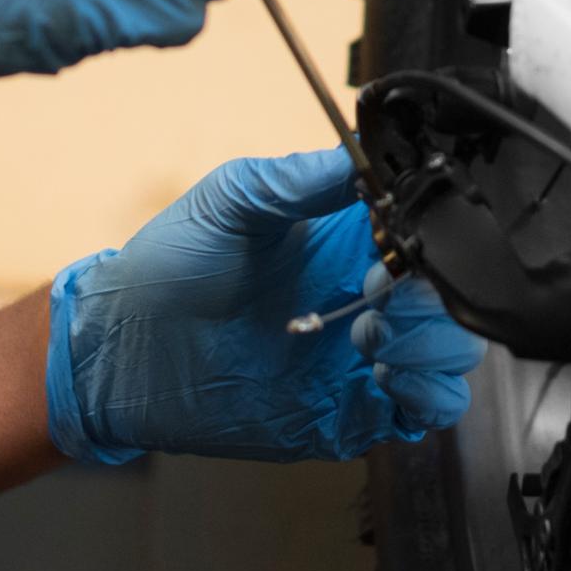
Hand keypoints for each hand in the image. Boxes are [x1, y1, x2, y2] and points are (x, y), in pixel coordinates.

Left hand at [46, 149, 485, 463]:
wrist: (120, 351)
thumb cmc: (167, 265)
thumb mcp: (231, 199)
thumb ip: (298, 178)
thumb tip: (360, 156)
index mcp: (344, 238)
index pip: (425, 236)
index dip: (429, 243)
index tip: (397, 249)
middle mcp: (361, 296)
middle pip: (450, 300)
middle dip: (436, 302)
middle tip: (382, 302)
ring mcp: (357, 358)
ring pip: (448, 357)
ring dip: (434, 348)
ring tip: (379, 344)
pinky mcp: (346, 413)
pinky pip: (418, 414)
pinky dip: (425, 398)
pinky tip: (386, 379)